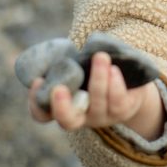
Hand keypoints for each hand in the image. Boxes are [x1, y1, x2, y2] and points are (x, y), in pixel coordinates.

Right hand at [27, 52, 163, 138]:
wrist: (131, 83)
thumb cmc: (95, 70)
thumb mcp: (78, 65)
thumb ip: (66, 61)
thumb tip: (54, 45)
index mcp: (64, 105)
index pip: (41, 114)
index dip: (35, 102)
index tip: (37, 81)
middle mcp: (81, 116)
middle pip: (67, 121)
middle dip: (61, 106)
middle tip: (58, 88)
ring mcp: (102, 116)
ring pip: (98, 102)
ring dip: (98, 78)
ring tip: (100, 56)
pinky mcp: (122, 110)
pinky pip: (117, 100)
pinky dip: (115, 83)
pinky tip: (114, 68)